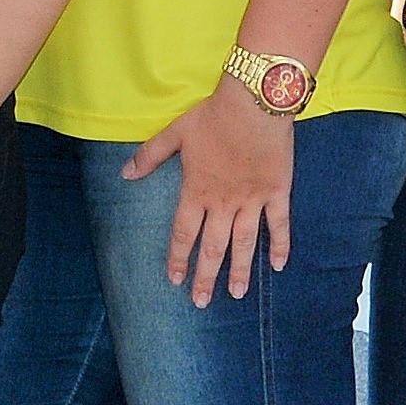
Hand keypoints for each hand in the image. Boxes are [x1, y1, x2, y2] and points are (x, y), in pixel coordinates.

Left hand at [125, 82, 296, 303]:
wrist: (254, 102)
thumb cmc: (213, 115)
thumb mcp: (175, 132)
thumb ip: (150, 156)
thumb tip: (125, 174)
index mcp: (197, 191)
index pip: (184, 233)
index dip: (178, 257)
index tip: (174, 280)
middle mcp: (223, 202)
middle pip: (213, 247)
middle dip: (206, 276)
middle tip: (201, 302)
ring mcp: (252, 200)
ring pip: (244, 243)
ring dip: (239, 270)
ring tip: (236, 294)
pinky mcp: (276, 192)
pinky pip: (279, 224)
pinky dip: (280, 245)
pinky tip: (278, 265)